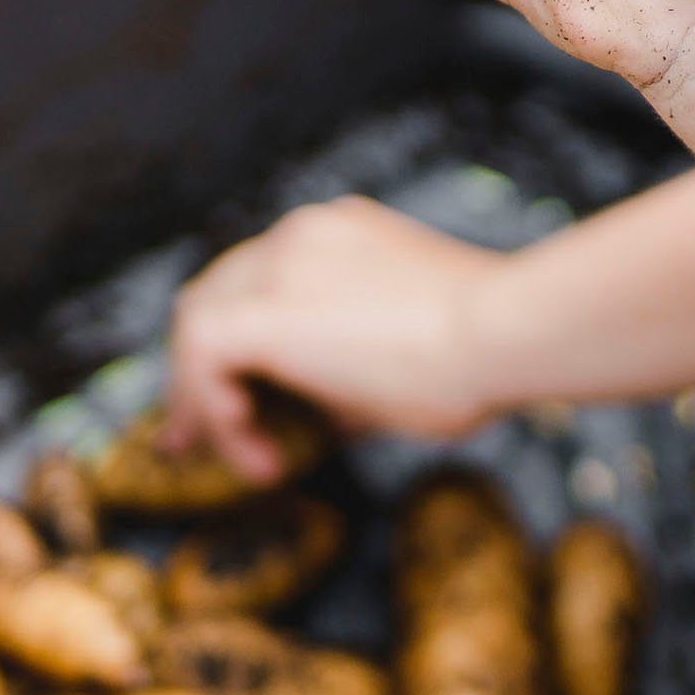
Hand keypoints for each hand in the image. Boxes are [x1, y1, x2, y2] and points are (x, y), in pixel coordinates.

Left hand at [164, 196, 510, 475]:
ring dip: (200, 396)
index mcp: (338, 238)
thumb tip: (325, 418)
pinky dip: (215, 412)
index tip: (237, 396)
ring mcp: (279, 264)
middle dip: (198, 366)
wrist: (505, 331)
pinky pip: (204, 358)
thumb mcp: (407, 362)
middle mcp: (300, 238)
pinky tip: (257, 457)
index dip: (241, 343)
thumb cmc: (486, 352)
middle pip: (216, 293)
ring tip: (214, 456)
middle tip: (190, 433)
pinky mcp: (260, 310)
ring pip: (198, 323)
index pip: (262, 282)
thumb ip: (354, 378)